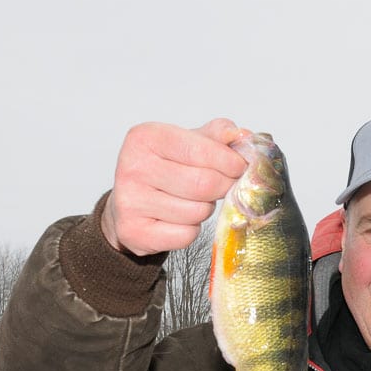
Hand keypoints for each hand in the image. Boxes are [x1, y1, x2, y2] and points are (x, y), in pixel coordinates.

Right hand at [102, 118, 248, 255]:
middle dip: (224, 187)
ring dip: (206, 209)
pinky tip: (180, 219)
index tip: (241, 167)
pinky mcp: (134, 232)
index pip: (200, 150)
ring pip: (197, 212)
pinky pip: (185, 235)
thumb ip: (217, 135)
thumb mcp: (187, 142)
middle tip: (227, 186)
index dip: (230, 161)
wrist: (127, 204)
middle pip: (203, 184)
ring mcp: (130, 201)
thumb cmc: (163, 169)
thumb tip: (243, 136)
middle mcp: (134, 167)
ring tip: (195, 201)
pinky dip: (192, 230)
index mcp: (146, 137)